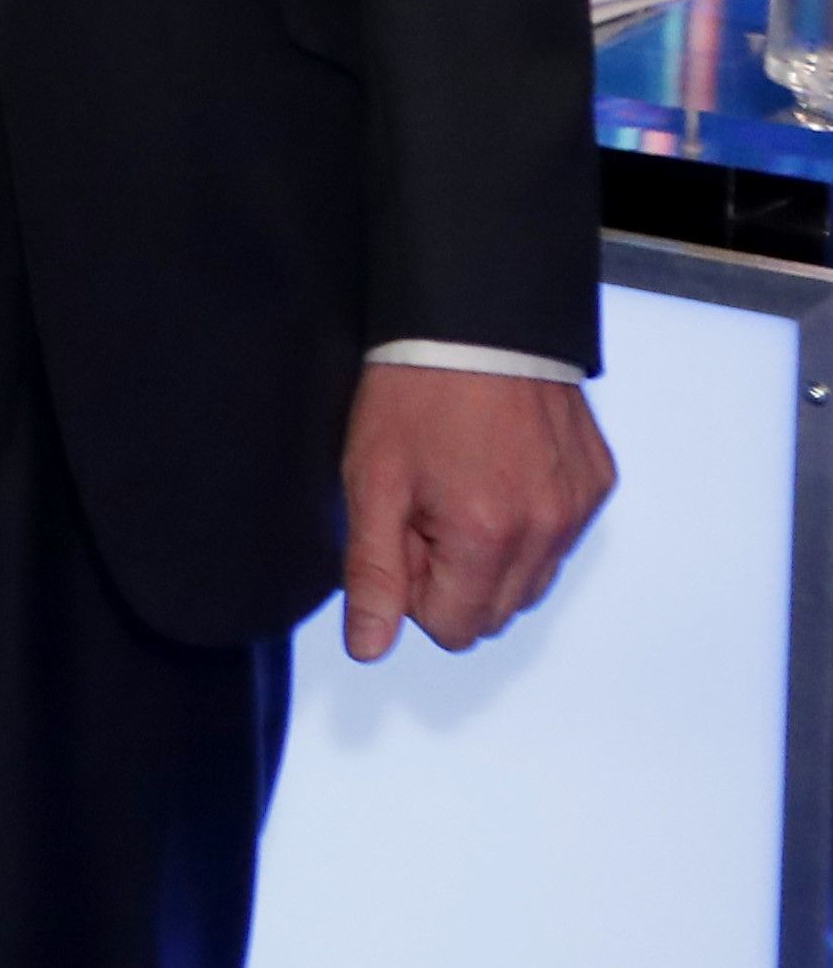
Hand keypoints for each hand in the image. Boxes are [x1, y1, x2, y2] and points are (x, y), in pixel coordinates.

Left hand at [340, 363, 611, 662]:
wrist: (474, 320)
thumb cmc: (415, 395)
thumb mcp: (372, 483)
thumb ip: (373, 573)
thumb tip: (370, 647)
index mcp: (487, 540)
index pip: (452, 629)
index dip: (414, 590)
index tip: (401, 536)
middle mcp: (547, 534)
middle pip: (494, 611)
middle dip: (451, 577)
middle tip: (424, 508)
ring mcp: (579, 510)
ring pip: (530, 579)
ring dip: (490, 554)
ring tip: (459, 485)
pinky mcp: (597, 485)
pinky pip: (560, 536)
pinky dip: (527, 521)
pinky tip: (496, 471)